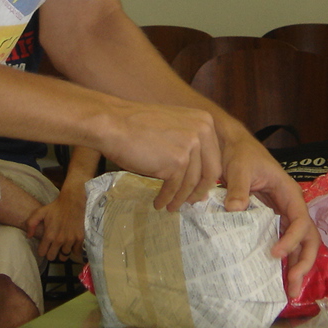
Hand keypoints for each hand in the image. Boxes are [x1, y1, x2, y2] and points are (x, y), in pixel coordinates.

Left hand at [25, 183, 85, 261]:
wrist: (72, 201)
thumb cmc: (55, 207)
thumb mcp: (40, 212)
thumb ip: (31, 224)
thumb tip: (29, 236)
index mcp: (49, 235)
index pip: (42, 253)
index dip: (42, 250)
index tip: (44, 246)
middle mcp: (59, 240)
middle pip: (52, 257)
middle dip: (51, 253)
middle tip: (53, 246)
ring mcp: (70, 240)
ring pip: (64, 256)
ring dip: (62, 252)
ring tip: (62, 245)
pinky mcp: (79, 238)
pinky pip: (75, 252)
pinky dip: (73, 250)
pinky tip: (71, 244)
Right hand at [103, 102, 221, 211]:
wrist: (114, 124)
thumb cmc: (136, 125)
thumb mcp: (172, 127)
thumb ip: (189, 145)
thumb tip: (200, 177)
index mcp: (204, 121)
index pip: (214, 156)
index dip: (206, 177)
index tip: (197, 189)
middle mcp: (202, 131)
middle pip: (210, 171)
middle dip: (199, 191)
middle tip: (189, 202)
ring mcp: (190, 146)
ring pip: (191, 182)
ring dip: (180, 198)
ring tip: (170, 206)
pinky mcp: (177, 162)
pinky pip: (175, 187)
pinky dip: (167, 198)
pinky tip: (159, 203)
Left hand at [217, 128, 317, 298]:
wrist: (232, 147)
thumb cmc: (240, 154)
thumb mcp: (239, 167)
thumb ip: (238, 188)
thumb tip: (235, 210)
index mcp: (290, 193)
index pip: (300, 221)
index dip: (292, 240)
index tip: (274, 253)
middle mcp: (291, 206)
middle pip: (309, 238)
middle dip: (303, 263)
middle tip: (291, 285)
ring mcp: (283, 215)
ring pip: (299, 244)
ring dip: (297, 267)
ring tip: (289, 292)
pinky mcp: (271, 220)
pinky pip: (284, 242)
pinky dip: (284, 261)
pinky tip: (277, 278)